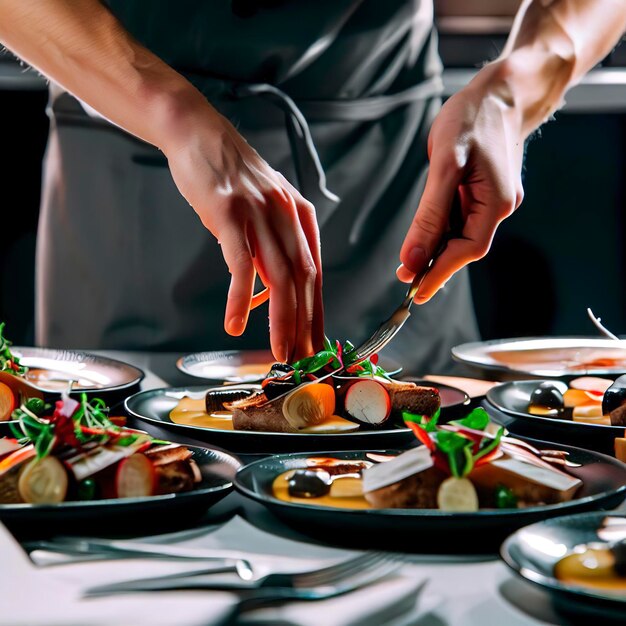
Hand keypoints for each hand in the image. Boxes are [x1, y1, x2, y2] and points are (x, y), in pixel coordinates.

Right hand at [165, 105, 322, 361]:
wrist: (199, 134)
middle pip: (303, 280)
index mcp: (300, 216)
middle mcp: (287, 215)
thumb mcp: (263, 210)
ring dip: (281, 320)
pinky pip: (239, 264)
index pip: (315, 274)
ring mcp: (259, 213)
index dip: (317, 312)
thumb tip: (265, 295)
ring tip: (279, 351)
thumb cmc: (231, 178)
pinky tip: (235, 323)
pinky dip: (239, 298)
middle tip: (303, 357)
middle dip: (305, 324)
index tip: (316, 343)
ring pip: (279, 277)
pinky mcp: (230, 213)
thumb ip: (270, 249)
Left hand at [397, 62, 525, 300]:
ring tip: (408, 263)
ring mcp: (493, 200)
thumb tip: (414, 257)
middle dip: (434, 264)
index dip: (441, 273)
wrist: (500, 92)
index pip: (468, 250)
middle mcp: (498, 206)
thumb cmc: (474, 119)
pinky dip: (441, 230)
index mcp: (496, 203)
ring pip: (461, 235)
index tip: (417, 292)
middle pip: (465, 247)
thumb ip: (430, 216)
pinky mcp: (483, 192)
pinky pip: (460, 219)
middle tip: (405, 280)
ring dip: (436, 249)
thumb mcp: (445, 166)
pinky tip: (425, 235)